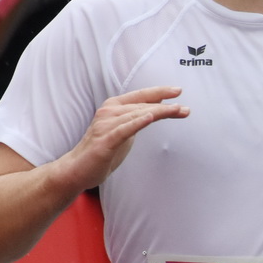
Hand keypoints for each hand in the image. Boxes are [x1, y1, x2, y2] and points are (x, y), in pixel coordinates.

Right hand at [52, 87, 188, 192]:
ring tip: (176, 110)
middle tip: (185, 109)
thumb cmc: (103, 150)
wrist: (77, 170)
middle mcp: (109, 112)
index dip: (159, 92)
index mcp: (114, 107)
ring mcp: (106, 125)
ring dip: (158, 112)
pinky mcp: (105, 141)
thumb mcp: (124, 132)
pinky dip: (137, 122)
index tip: (178, 91)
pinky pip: (123, 129)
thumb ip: (136, 121)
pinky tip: (150, 117)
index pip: (140, 96)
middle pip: (142, 105)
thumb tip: (154, 113)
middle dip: (166, 107)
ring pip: (136, 114)